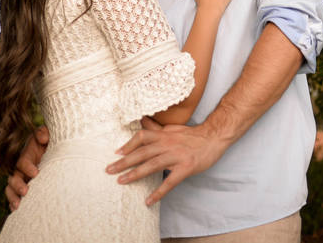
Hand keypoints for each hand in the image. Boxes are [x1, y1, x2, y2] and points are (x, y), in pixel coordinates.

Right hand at [5, 125, 48, 210]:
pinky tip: (17, 212)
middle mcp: (22, 169)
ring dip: (13, 197)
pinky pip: (15, 197)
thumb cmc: (53, 142)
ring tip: (17, 206)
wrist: (57, 150)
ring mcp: (22, 179)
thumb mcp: (49, 133)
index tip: (36, 173)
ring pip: (11, 189)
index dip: (27, 167)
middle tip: (25, 191)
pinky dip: (14, 204)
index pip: (22, 162)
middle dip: (17, 185)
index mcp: (27, 155)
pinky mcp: (24, 187)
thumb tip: (43, 138)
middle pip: (13, 178)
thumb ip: (44, 132)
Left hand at [106, 117, 229, 205]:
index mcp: (164, 135)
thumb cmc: (192, 135)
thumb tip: (142, 121)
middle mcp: (167, 144)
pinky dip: (158, 192)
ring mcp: (176, 156)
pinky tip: (149, 201)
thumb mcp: (172, 128)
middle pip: (142, 152)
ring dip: (135, 174)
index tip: (117, 152)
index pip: (142, 137)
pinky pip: (169, 182)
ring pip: (152, 165)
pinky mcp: (185, 168)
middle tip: (109, 169)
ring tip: (121, 181)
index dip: (128, 144)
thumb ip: (157, 128)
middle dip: (124, 161)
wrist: (214, 138)